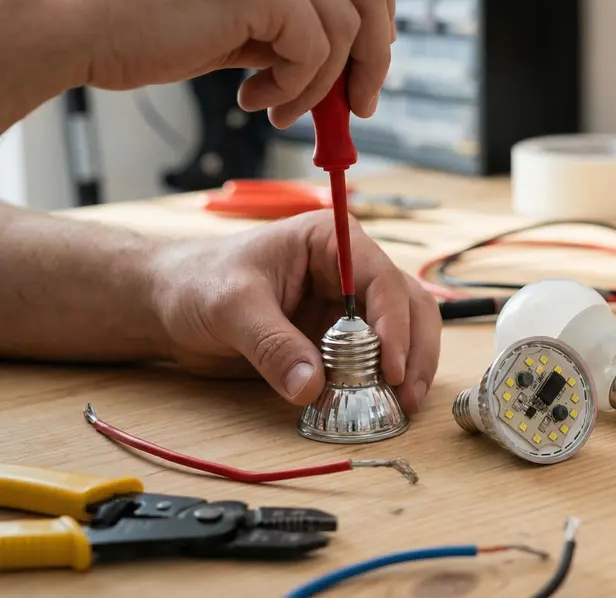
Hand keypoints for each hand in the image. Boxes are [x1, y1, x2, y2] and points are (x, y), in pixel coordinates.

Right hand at [24, 0, 393, 127]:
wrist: (68, 15)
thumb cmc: (134, 10)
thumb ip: (287, 11)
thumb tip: (344, 58)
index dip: (376, 7)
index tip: (370, 57)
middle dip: (373, 56)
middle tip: (356, 105)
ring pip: (347, 28)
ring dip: (320, 85)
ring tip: (277, 107)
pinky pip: (316, 51)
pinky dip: (296, 88)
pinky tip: (254, 97)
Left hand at [148, 211, 438, 413]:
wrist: (170, 302)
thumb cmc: (197, 283)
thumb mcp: (231, 308)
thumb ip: (272, 345)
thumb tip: (311, 387)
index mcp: (331, 241)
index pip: (382, 280)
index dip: (394, 325)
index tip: (390, 368)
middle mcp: (351, 269)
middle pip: (408, 304)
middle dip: (414, 350)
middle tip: (405, 395)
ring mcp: (348, 304)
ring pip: (404, 331)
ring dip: (409, 367)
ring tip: (401, 404)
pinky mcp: (339, 337)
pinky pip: (375, 358)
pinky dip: (383, 381)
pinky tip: (380, 403)